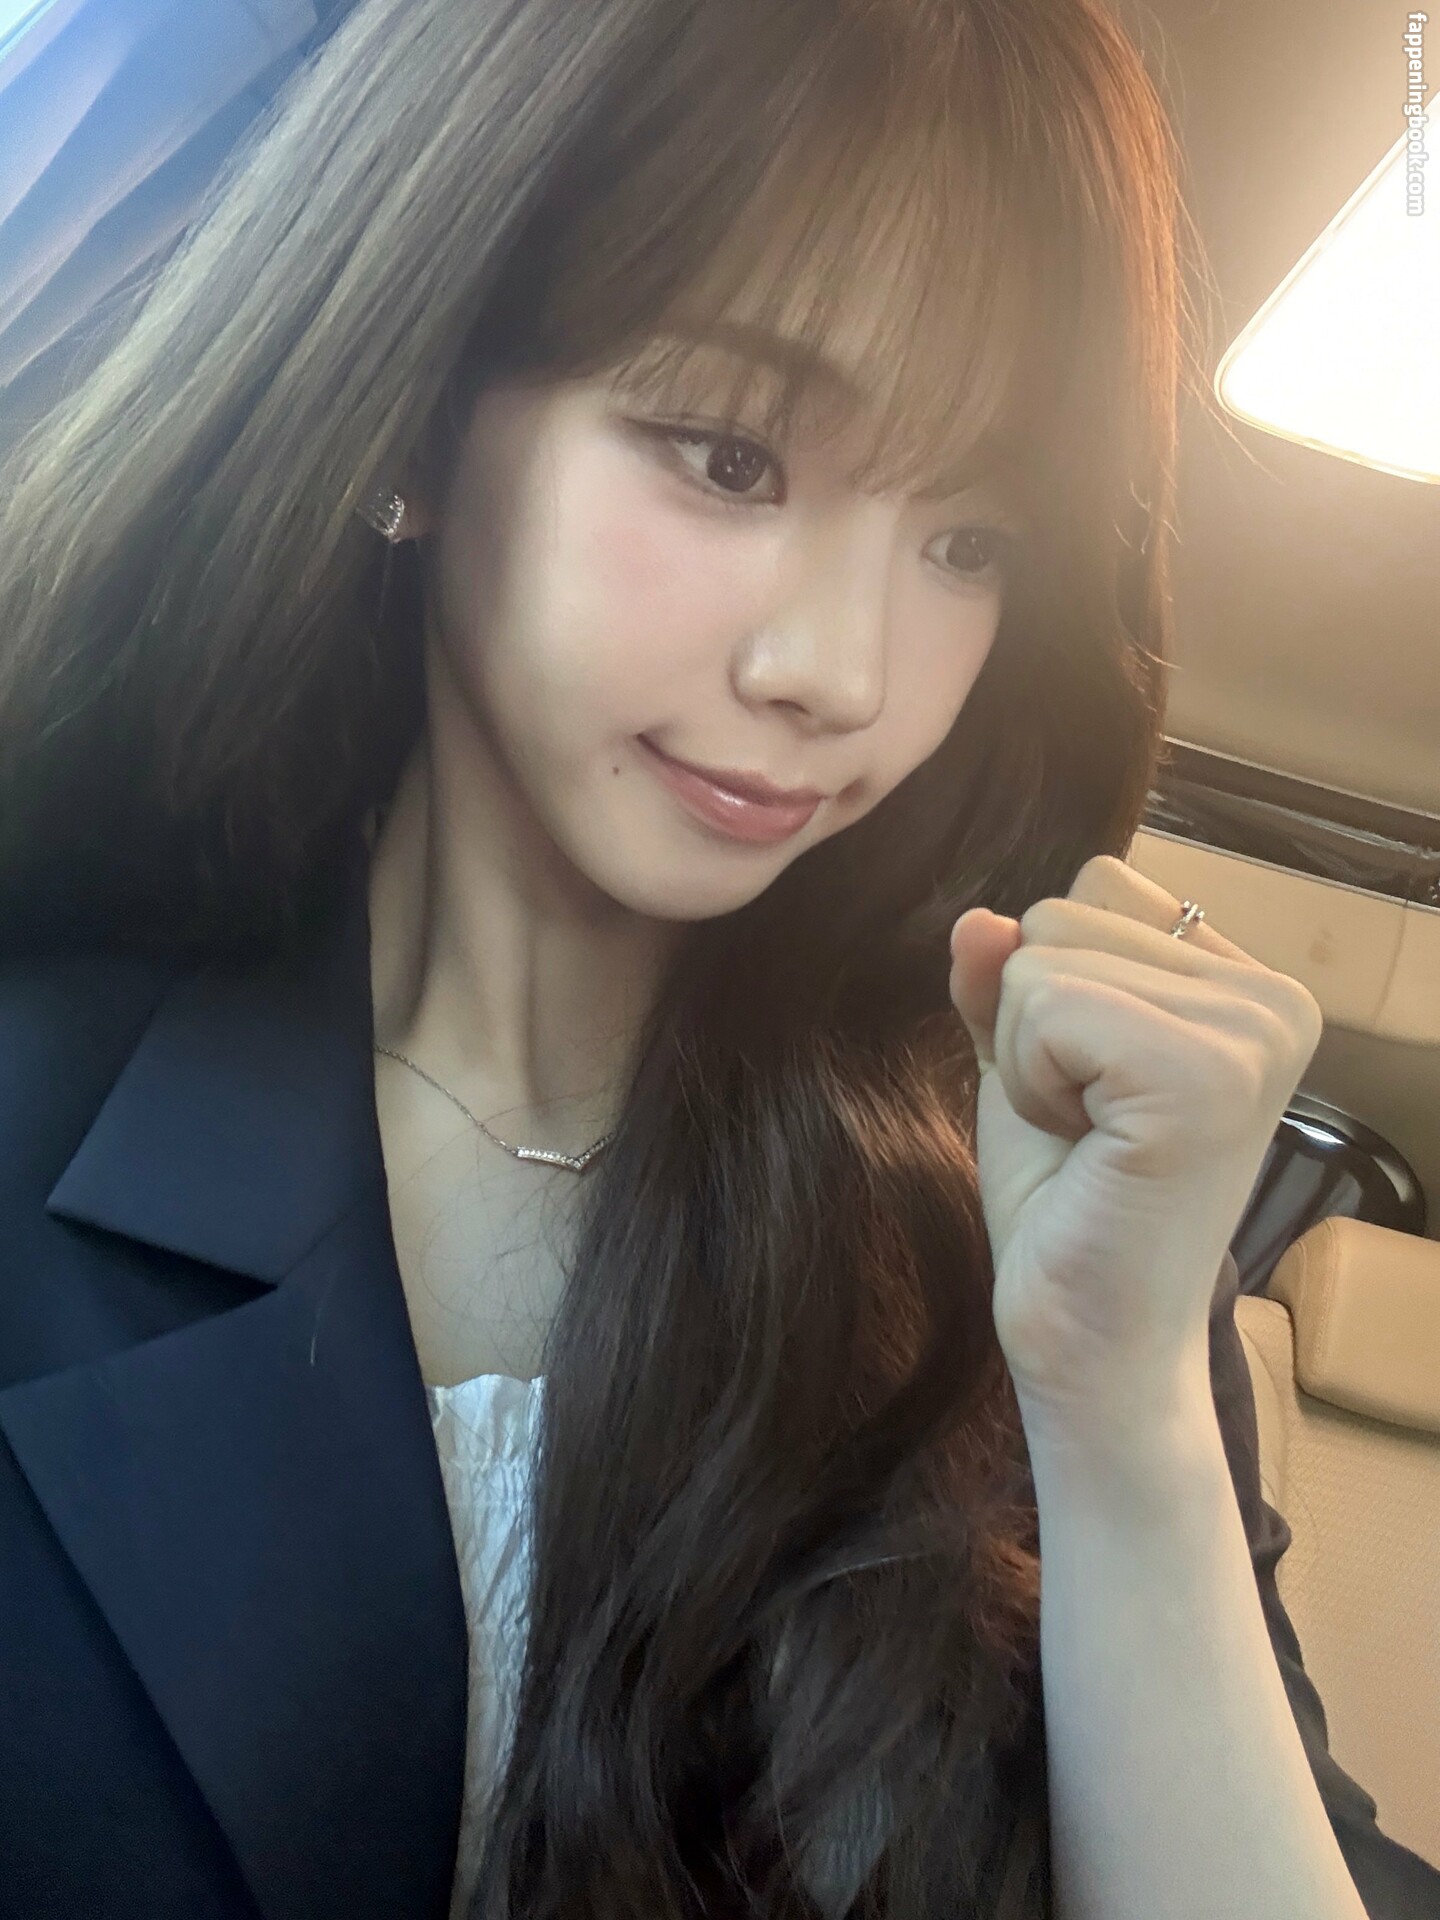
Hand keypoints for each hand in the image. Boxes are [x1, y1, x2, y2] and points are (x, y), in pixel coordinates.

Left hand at [948, 855, 1322, 1431]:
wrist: (1092, 1346)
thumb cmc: (1070, 1211)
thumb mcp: (1027, 1064)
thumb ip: (1005, 980)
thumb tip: (976, 918)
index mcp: (1250, 986)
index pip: (1097, 885)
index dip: (1052, 987)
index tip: (1094, 1089)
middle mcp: (1275, 998)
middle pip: (1061, 912)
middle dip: (1033, 1023)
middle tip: (1088, 1126)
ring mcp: (1251, 1034)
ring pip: (1041, 959)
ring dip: (1029, 1060)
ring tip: (1091, 1141)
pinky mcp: (1205, 1076)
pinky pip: (1046, 1006)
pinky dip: (1032, 1082)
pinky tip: (1089, 1149)